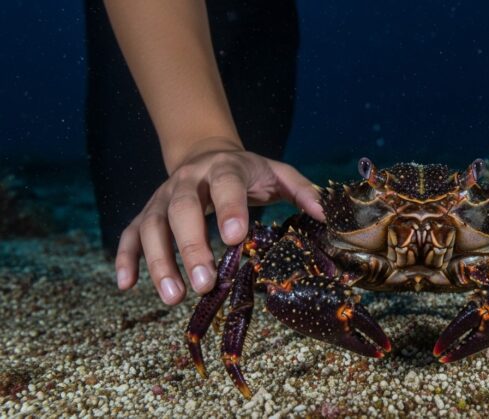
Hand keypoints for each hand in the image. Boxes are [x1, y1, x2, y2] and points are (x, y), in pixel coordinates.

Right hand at [114, 142, 323, 304]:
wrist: (205, 153)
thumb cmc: (248, 171)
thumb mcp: (277, 173)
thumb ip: (302, 191)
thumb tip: (325, 214)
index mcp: (224, 169)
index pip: (225, 185)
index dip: (229, 209)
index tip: (236, 238)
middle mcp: (187, 181)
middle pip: (182, 209)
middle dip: (191, 246)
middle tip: (204, 282)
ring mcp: (162, 198)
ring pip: (151, 226)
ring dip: (159, 261)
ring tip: (173, 296)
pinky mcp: (146, 213)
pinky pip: (128, 235)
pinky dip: (125, 259)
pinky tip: (127, 285)